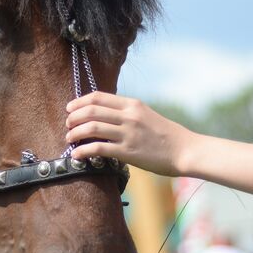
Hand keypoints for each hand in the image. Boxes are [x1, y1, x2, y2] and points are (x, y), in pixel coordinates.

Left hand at [65, 91, 194, 177]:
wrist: (185, 150)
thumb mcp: (147, 115)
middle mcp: (129, 116)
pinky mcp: (128, 152)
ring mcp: (128, 133)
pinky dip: (83, 151)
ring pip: (91, 127)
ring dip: (74, 133)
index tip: (70, 108)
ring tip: (69, 139)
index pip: (98, 97)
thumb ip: (127, 113)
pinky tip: (77, 154)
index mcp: (132, 104)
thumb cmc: (167, 135)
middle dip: (73, 117)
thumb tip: (106, 115)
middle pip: (91, 110)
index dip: (79, 102)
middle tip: (67, 125)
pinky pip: (98, 148)